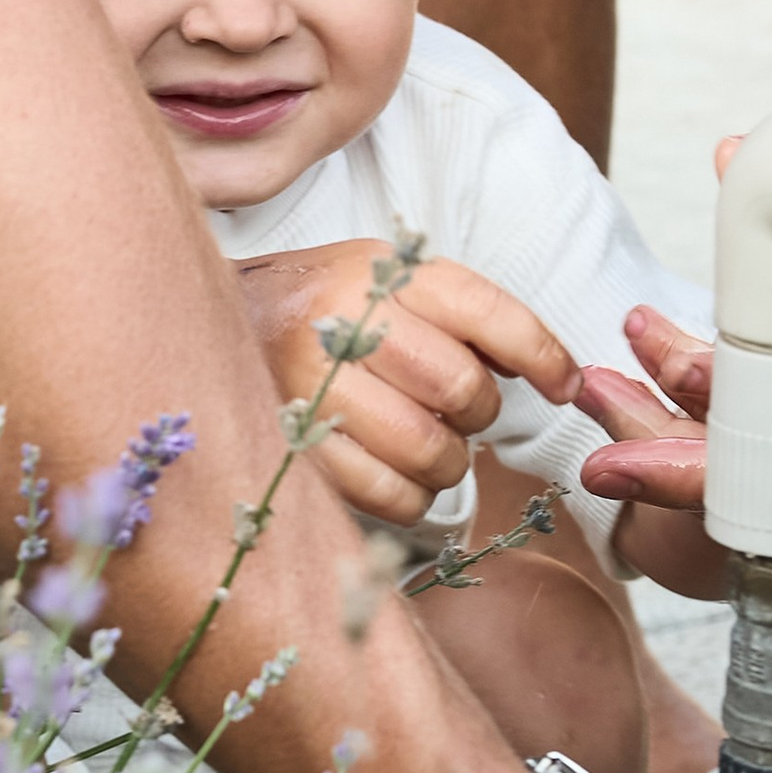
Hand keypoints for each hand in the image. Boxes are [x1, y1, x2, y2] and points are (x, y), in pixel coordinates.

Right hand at [230, 240, 572, 527]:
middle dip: (478, 413)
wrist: (205, 324)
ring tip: (427, 446)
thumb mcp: (389, 281)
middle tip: (458, 411)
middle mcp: (344, 322)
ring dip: (447, 462)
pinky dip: (411, 498)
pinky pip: (385, 495)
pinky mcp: (294, 447)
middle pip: (459, 387)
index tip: (567, 386)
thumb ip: (461, 315)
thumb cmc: (321, 310)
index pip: (486, 311)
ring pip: (427, 449)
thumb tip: (542, 368)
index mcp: (380, 274)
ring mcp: (313, 387)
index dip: (543, 353)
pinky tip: (400, 478)